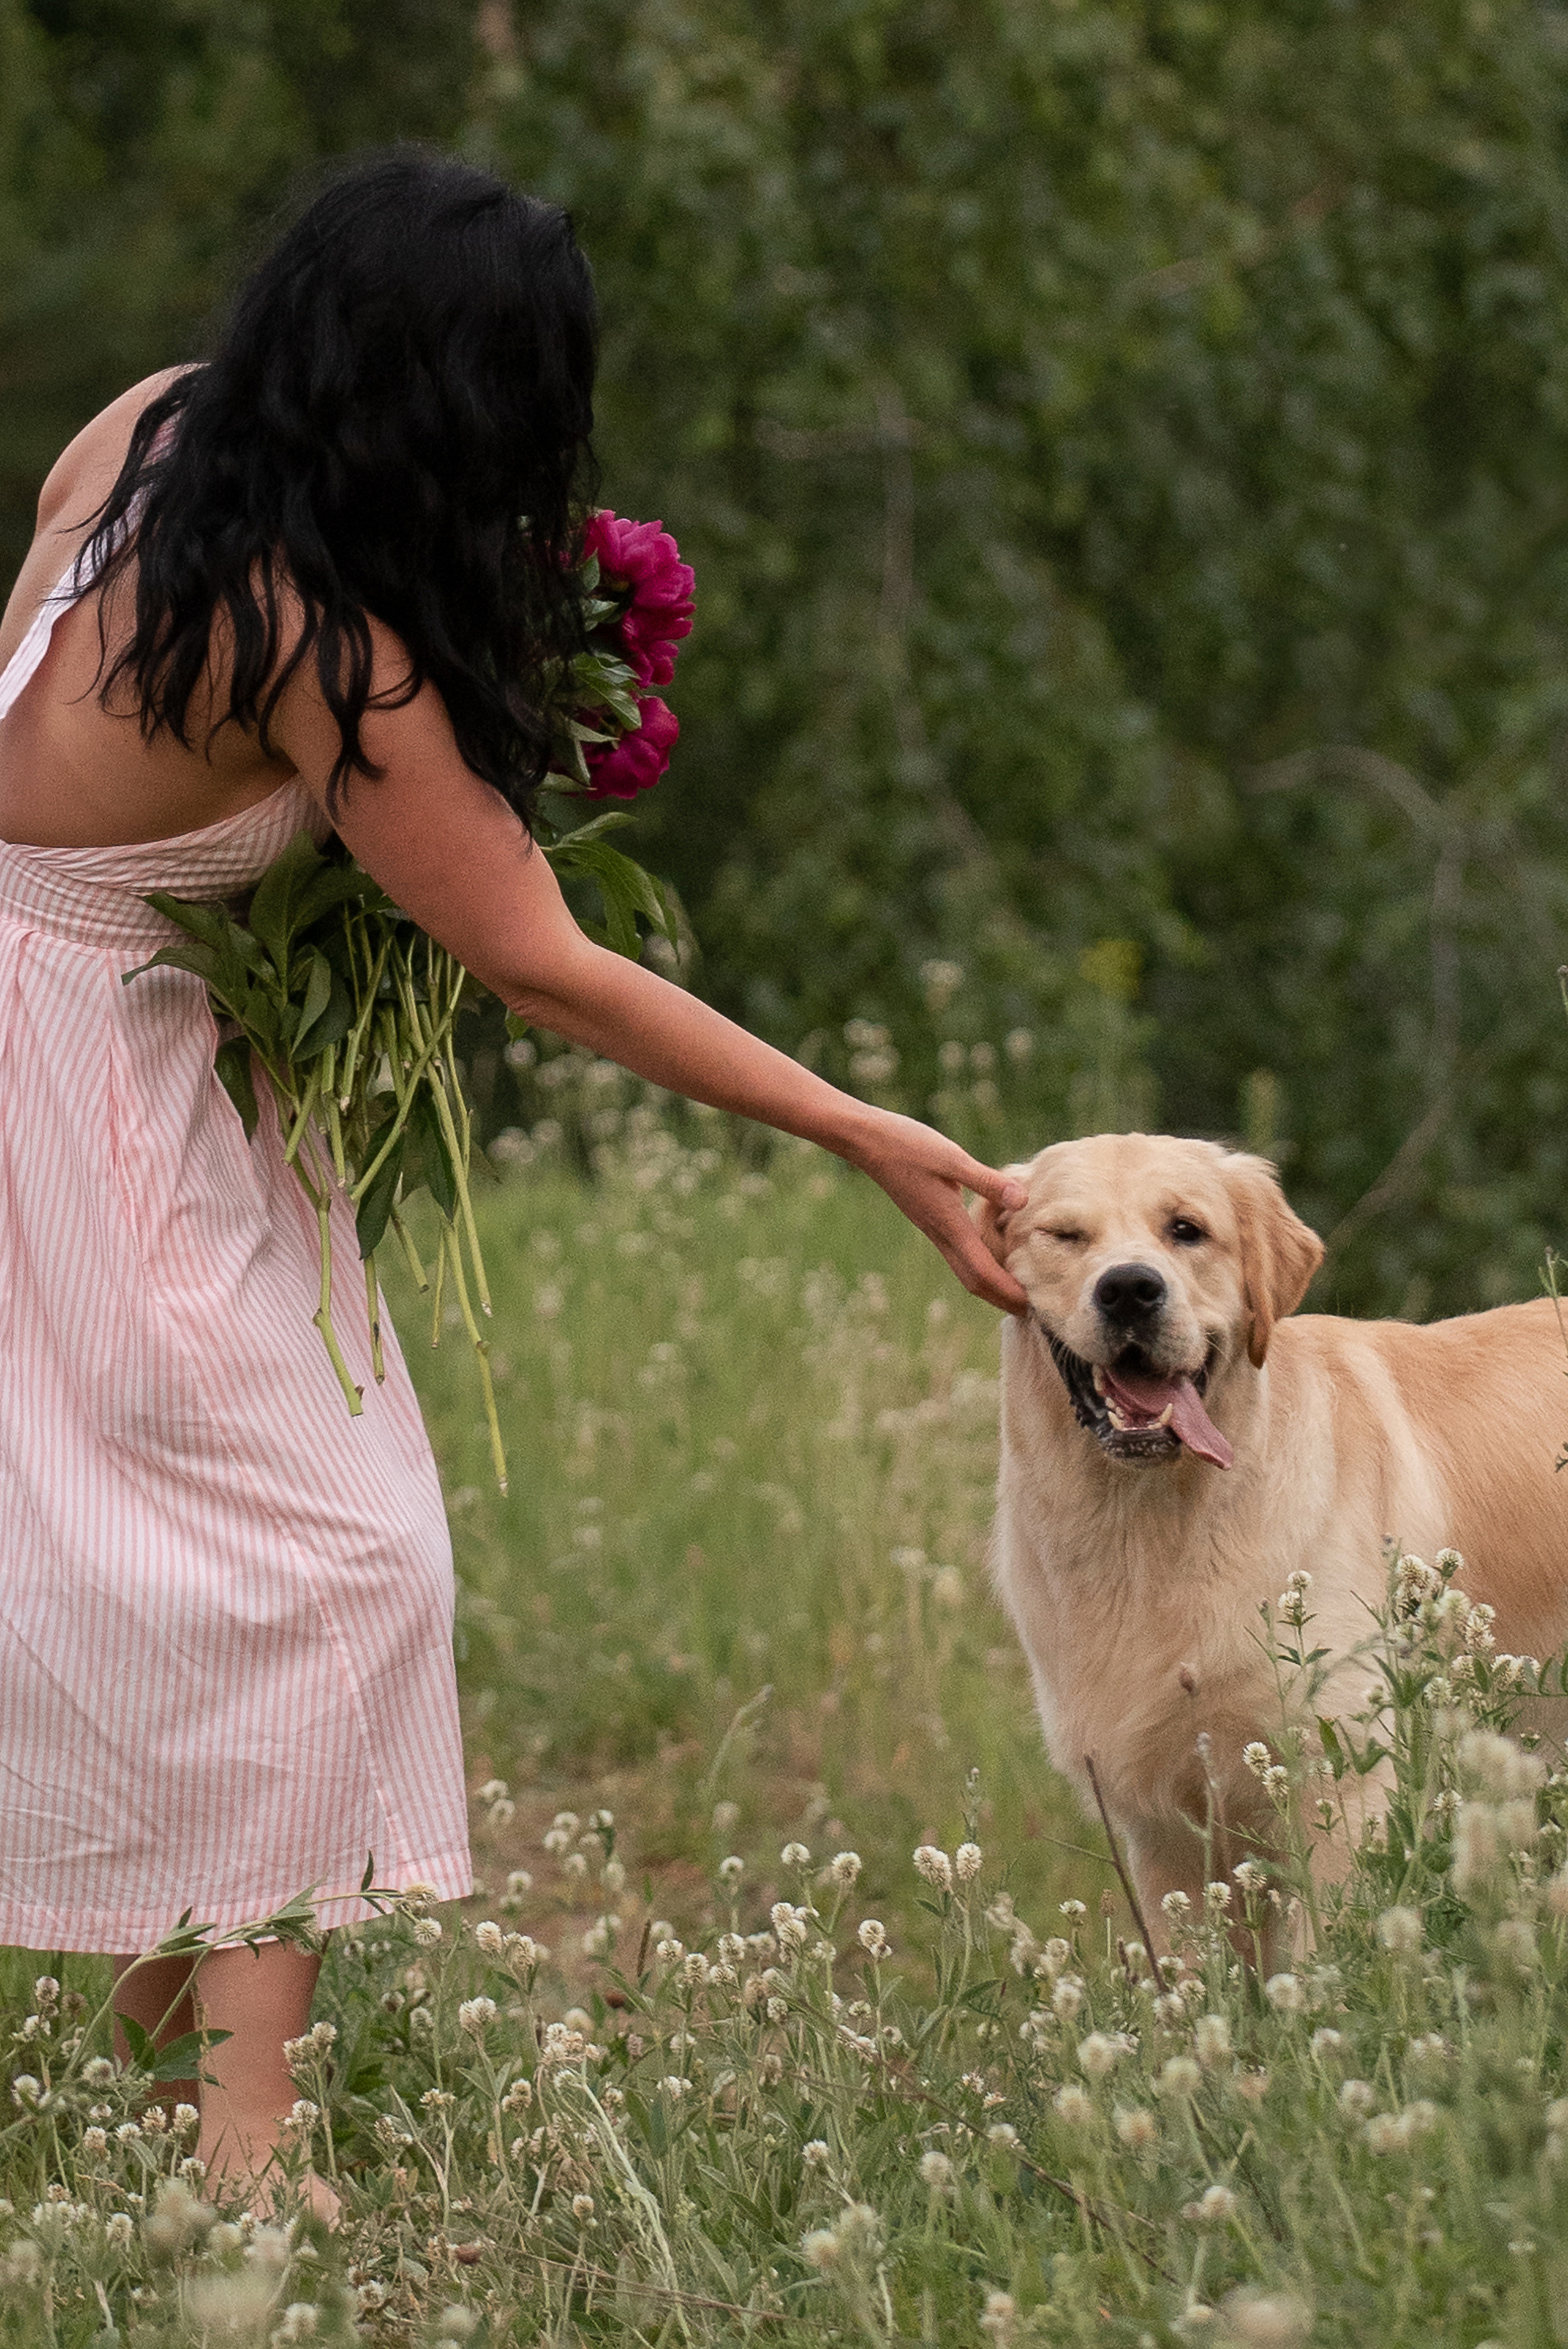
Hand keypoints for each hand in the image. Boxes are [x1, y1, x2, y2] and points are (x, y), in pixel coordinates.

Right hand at [843, 1109, 1029, 1313]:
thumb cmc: (908, 1145)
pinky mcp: (930, 1218)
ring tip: (1017, 1288)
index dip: (1008, 1292)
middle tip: (1031, 1310)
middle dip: (1001, 1298)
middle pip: (973, 1281)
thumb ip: (987, 1181)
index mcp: (949, 1224)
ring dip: (990, 1284)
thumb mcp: (952, 1158)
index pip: (983, 1272)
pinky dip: (979, 1264)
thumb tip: (1023, 1201)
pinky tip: (992, 1253)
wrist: (867, 1141)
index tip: (1033, 1306)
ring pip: (964, 1269)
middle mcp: (940, 1233)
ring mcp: (933, 1228)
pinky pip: (958, 1252)